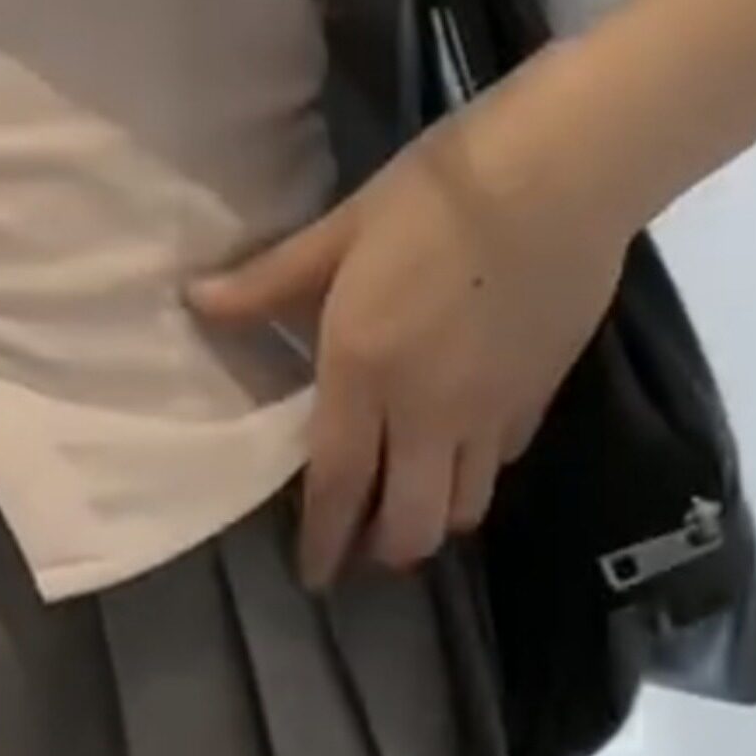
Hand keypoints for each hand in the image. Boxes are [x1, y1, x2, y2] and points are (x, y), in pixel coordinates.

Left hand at [190, 109, 628, 588]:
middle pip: (410, 526)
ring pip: (464, 507)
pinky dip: (478, 471)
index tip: (314, 576)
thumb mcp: (341, 230)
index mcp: (364, 374)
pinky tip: (466, 444)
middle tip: (364, 542)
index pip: (338, 487)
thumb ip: (270, 282)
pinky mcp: (539, 397)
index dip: (323, 542)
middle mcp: (427, 414)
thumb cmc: (436, 194)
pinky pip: (502, 461)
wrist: (558, 178)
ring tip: (413, 502)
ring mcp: (490, 413)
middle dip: (383, 548)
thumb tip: (197, 303)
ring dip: (433, 518)